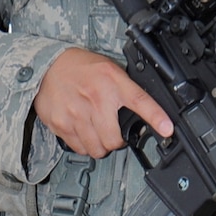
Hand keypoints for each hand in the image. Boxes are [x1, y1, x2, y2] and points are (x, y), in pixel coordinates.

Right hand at [34, 48, 171, 158]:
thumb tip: (147, 113)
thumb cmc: (81, 69)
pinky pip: (79, 148)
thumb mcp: (110, 71)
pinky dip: (83, 144)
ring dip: (100, 145)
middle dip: (116, 141)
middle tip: (112, 132)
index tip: (167, 129)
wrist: (48, 66)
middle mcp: (96, 98)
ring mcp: (77, 114)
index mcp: (112, 82)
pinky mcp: (61, 124)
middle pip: (114, 140)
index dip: (156, 117)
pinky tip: (82, 130)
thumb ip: (126, 90)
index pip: (140, 101)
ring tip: (96, 131)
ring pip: (97, 149)